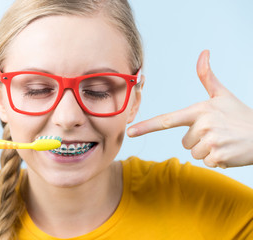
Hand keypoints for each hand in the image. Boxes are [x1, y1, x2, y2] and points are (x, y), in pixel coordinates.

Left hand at [127, 50, 252, 167]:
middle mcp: (203, 125)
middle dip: (198, 140)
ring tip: (223, 141)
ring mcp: (211, 141)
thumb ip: (207, 76)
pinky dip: (216, 160)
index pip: (167, 120)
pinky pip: (206, 162)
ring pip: (194, 153)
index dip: (146, 126)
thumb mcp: (222, 94)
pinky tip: (228, 150)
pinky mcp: (218, 157)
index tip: (130, 132)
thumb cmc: (240, 115)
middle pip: (184, 142)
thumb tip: (203, 53)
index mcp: (199, 110)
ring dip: (207, 150)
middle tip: (217, 133)